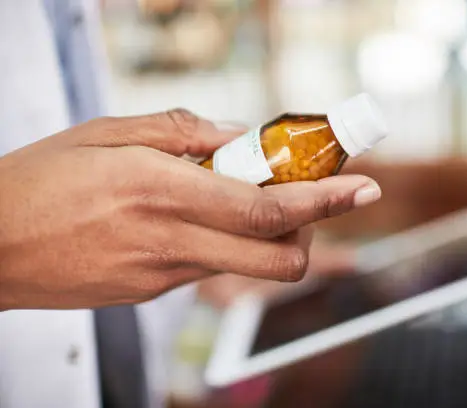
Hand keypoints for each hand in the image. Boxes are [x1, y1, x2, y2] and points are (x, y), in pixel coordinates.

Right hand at [0, 110, 380, 309]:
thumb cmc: (37, 181)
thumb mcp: (106, 132)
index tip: (362, 188)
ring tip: (244, 196)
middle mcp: (170, 241)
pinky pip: (207, 269)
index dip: (324, 200)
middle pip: (276, 257)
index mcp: (161, 191)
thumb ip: (182, 133)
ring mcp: (163, 276)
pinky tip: (194, 215)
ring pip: (247, 266)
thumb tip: (237, 138)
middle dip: (313, 231)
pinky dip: (223, 242)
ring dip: (267, 234)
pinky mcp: (151, 293)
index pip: (266, 208)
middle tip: (311, 198)